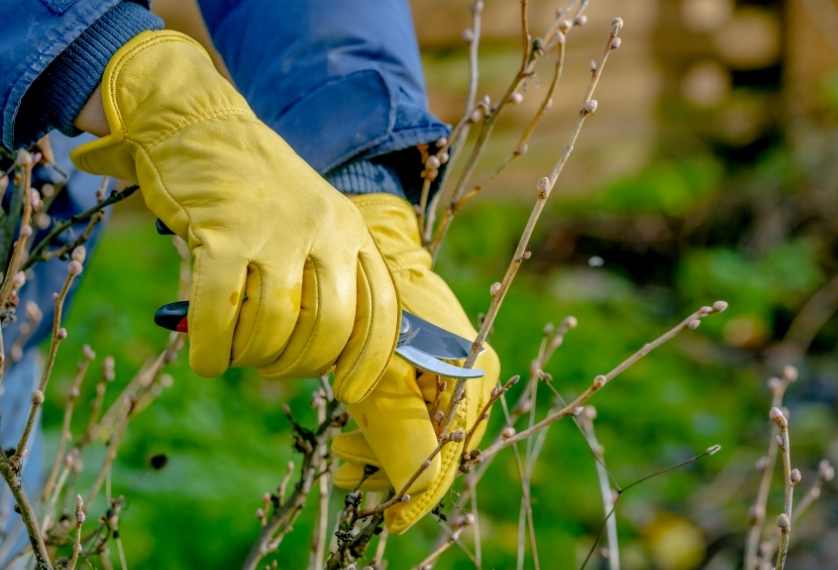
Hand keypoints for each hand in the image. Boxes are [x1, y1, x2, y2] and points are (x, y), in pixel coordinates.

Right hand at [71, 31, 398, 402]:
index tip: (352, 392)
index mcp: (352, 229)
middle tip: (274, 365)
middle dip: (301, 364)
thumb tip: (329, 355)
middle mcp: (323, 230)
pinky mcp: (221, 235)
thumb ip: (328, 274)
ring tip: (239, 353)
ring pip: (277, 327)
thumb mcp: (315, 219)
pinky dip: (213, 350)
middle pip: (330, 328)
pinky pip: (220, 315)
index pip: (381, 308)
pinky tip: (207, 359)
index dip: (370, 361)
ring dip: (255, 357)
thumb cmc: (258, 189)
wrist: (199, 126)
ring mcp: (273, 231)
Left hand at [330, 195, 499, 532]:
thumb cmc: (381, 302)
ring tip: (340, 453)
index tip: (389, 521)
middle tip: (344, 468)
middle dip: (390, 467)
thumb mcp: (384, 368)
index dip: (421, 491)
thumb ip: (400, 428)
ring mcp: (453, 374)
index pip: (451, 453)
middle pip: (437, 448)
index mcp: (474, 377)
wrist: (376, 248)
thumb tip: (414, 491)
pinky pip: (410, 416)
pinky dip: (380, 432)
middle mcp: (473, 378)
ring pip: (421, 436)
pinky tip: (350, 438)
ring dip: (380, 452)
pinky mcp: (429, 370)